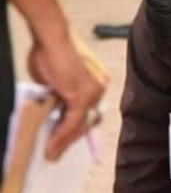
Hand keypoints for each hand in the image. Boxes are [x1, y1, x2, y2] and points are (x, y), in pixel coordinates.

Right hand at [27, 37, 107, 160]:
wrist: (50, 37)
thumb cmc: (49, 52)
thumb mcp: (55, 80)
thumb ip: (58, 97)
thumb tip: (52, 113)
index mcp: (96, 83)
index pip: (88, 113)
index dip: (76, 130)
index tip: (64, 142)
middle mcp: (99, 88)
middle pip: (86, 123)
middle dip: (69, 140)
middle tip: (55, 153)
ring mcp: (92, 93)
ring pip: (79, 126)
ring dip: (62, 142)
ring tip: (50, 155)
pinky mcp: (81, 96)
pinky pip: (71, 123)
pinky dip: (60, 136)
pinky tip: (51, 147)